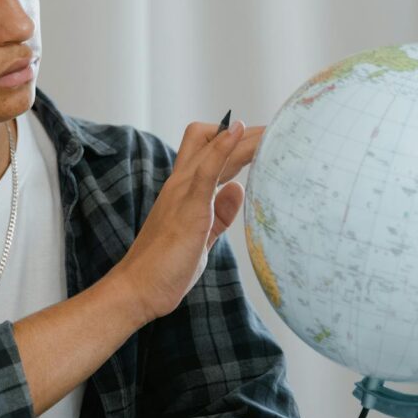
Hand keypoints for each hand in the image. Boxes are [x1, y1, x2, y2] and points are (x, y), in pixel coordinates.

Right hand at [110, 120, 263, 321]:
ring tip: (273, 129)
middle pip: (209, 138)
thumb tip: (238, 189)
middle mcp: (180, 183)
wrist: (139, 288)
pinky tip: (238, 132)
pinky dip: (223, 147)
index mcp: (183, 190)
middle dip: (246, 132)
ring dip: (245, 137)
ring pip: (212, 146)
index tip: (264, 141)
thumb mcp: (203, 236)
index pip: (208, 150)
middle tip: (278, 131)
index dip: (236, 142)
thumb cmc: (165, 267)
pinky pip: (206, 168)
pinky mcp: (189, 206)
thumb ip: (220, 213)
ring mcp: (182, 192)